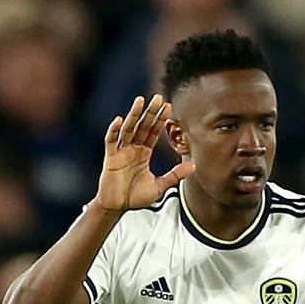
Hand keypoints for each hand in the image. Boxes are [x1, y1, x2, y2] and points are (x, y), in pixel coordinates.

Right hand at [95, 96, 193, 212]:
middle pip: (142, 126)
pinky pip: (111, 141)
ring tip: (140, 101)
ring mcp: (121, 151)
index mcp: (144, 153)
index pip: (153, 132)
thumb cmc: (136, 196)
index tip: (168, 106)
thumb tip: (194, 166)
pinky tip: (119, 120)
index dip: (160, 119)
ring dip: (133, 115)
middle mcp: (133, 148)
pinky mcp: (111, 158)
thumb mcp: (160, 185)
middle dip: (150, 112)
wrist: (118, 206)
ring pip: (128, 129)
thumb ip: (175, 174)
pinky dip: (114, 130)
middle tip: (158, 97)